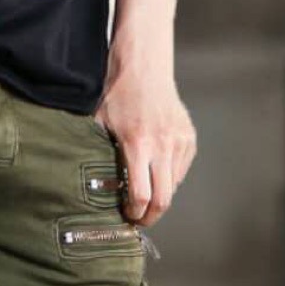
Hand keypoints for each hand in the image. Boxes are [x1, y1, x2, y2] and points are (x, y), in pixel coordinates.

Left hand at [95, 68, 195, 228]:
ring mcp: (179, 142)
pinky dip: (169, 179)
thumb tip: (95, 185)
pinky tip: (155, 173)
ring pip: (173, 187)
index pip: (142, 196)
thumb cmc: (118, 93)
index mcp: (138, 144)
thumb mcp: (101, 124)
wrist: (144, 66)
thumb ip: (101, 155)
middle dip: (151, 216)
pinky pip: (180, 171)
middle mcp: (163, 146)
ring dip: (159, 196)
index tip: (127, 216)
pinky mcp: (189, 139)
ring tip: (145, 195)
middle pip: (163, 200)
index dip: (135, 213)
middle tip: (139, 219)